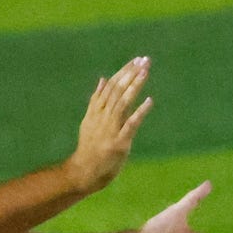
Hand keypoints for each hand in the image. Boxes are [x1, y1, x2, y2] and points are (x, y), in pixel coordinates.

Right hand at [67, 57, 153, 192]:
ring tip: (145, 72)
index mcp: (96, 111)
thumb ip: (96, 101)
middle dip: (131, 74)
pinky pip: (130, 125)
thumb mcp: (89, 121)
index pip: (110, 86)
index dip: (123, 72)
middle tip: (144, 60)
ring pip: (122, 103)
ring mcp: (110, 129)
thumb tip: (103, 79)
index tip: (136, 60)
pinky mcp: (118, 143)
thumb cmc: (90, 148)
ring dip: (134, 86)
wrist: (83, 172)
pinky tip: (149, 101)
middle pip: (117, 91)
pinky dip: (139, 112)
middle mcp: (102, 117)